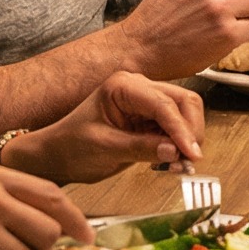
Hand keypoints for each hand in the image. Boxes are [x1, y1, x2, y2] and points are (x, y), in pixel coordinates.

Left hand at [7, 71, 205, 184]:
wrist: (57, 156)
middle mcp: (138, 87)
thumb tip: (175, 150)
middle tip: (190, 159)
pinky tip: (174, 160)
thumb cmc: (70, 147)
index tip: (191, 153)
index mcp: (122, 86)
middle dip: (190, 131)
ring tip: (180, 163)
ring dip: (188, 138)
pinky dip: (180, 144)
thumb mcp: (104, 149)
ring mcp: (146, 101)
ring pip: (185, 112)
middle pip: (183, 101)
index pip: (163, 104)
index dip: (182, 129)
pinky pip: (176, 127)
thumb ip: (141, 148)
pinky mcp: (150, 118)